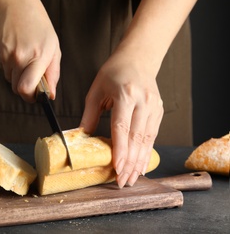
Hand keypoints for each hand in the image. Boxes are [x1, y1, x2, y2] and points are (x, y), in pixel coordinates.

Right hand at [0, 0, 60, 101]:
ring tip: (23, 55)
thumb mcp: (54, 48)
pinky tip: (14, 49)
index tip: (34, 96)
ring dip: (16, 74)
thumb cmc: (39, 27)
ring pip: (9, 78)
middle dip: (24, 86)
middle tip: (31, 73)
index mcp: (37, 57)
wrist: (16, 6)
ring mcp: (5, 55)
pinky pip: (2, 68)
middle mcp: (19, 57)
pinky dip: (8, 64)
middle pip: (17, 88)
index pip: (26, 89)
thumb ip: (53, 74)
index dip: (30, 97)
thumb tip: (51, 95)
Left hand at [80, 51, 163, 187]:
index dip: (120, 150)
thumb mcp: (96, 91)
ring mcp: (154, 107)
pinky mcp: (159, 112)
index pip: (122, 127)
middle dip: (130, 162)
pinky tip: (141, 164)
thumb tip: (81, 137)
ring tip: (132, 178)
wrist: (138, 59)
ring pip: (147, 140)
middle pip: (137, 138)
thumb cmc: (113, 72)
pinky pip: (153, 136)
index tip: (117, 168)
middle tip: (123, 181)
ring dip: (140, 161)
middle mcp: (143, 102)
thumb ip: (89, 115)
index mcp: (125, 95)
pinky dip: (146, 152)